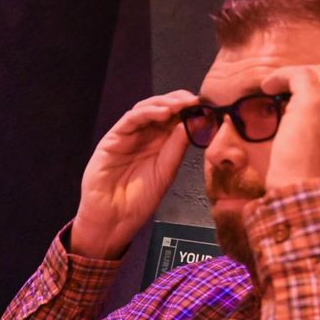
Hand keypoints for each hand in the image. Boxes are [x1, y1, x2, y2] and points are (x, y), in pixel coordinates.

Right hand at [71, 89, 198, 258]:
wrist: (114, 219)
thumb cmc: (138, 201)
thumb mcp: (166, 172)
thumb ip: (176, 148)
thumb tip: (191, 122)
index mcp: (159, 144)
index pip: (175, 119)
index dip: (190, 110)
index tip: (207, 107)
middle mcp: (143, 137)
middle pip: (161, 109)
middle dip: (179, 101)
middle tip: (196, 101)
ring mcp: (127, 136)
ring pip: (146, 109)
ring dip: (165, 103)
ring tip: (181, 104)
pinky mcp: (112, 139)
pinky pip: (130, 120)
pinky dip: (147, 112)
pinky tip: (163, 113)